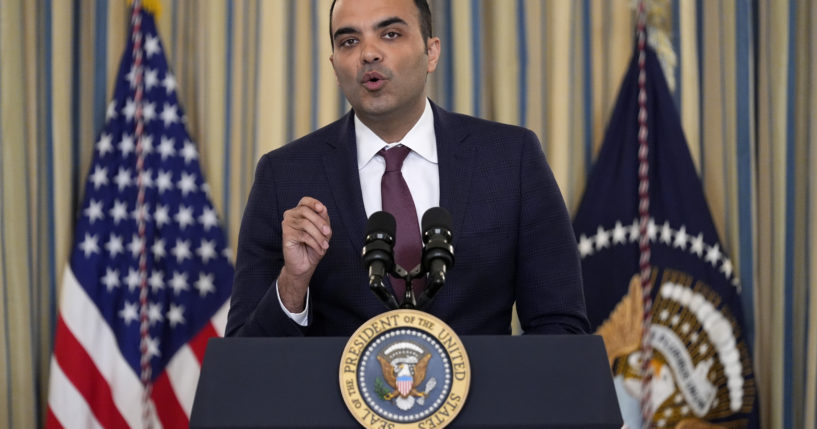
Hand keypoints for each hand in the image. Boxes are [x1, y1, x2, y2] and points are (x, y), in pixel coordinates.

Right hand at [278, 197, 331, 311]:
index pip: (305, 201)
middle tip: (328, 233)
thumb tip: (323, 208)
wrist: (305, 264)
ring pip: (305, 224)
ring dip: (318, 235)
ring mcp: (287, 224)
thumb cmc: (314, 246)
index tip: (322, 209)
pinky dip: (314, 243)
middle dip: (320, 222)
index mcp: (300, 212)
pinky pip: (303, 235)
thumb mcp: (323, 232)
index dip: (313, 203)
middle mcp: (291, 215)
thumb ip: (323, 219)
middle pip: (306, 211)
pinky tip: (319, 249)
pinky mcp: (286, 234)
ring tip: (325, 245)